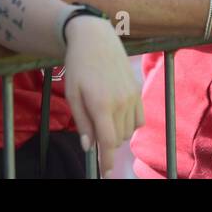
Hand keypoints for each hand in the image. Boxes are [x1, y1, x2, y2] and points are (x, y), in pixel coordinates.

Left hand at [61, 16, 142, 173]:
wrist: (95, 38)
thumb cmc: (78, 65)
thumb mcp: (72, 94)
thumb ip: (82, 122)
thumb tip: (89, 146)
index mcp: (101, 105)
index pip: (108, 142)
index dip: (107, 161)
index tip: (106, 173)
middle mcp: (120, 102)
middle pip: (118, 138)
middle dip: (107, 140)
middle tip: (93, 124)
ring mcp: (132, 96)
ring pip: (129, 130)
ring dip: (117, 131)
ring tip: (104, 115)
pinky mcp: (137, 90)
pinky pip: (139, 118)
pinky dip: (129, 122)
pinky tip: (117, 113)